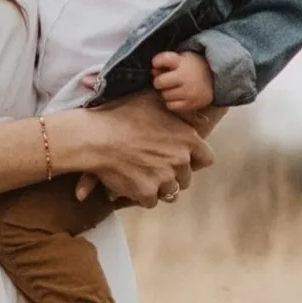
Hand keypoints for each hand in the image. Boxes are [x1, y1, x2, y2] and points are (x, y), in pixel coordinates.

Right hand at [69, 95, 212, 209]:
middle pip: (186, 178)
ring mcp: (164, 178)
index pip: (206, 159)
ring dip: (158, 187)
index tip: (181, 159)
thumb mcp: (153, 101)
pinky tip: (131, 183)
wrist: (95, 136)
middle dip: (173, 175)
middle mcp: (180, 160)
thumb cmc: (121, 114)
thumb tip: (201, 119)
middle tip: (155, 167)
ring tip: (142, 176)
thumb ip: (181, 111)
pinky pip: (151, 201)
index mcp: (187, 138)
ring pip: (170, 192)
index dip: (194, 160)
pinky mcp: (146, 192)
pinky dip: (141, 196)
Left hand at [150, 51, 215, 118]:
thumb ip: (166, 63)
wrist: (215, 79)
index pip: (163, 59)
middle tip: (165, 81)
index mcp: (183, 62)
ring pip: (165, 95)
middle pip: (160, 81)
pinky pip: (171, 106)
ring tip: (175, 88)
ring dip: (166, 92)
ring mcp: (189, 91)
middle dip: (159, 81)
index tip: (156, 64)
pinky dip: (172, 102)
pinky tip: (178, 97)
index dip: (156, 61)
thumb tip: (153, 71)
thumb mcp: (182, 58)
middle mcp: (186, 77)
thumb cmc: (193, 68)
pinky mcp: (191, 104)